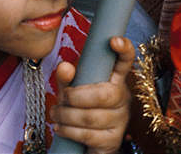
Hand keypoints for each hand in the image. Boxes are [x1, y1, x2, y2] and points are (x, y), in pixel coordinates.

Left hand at [49, 35, 133, 153]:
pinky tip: (60, 127)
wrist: (91, 138)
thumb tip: (64, 66)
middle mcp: (122, 98)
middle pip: (104, 95)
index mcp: (114, 78)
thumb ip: (67, 76)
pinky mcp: (113, 140)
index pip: (125, 61)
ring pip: (92, 117)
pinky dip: (69, 131)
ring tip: (55, 113)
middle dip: (76, 97)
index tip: (113, 40)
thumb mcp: (71, 87)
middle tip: (61, 97)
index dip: (123, 50)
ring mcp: (121, 120)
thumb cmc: (81, 105)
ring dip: (67, 116)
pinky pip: (90, 136)